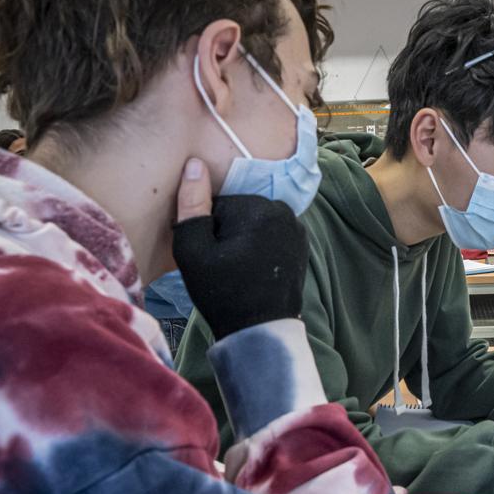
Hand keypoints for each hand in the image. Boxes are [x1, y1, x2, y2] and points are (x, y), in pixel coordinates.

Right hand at [172, 158, 308, 339]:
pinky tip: (254, 269)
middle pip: (238, 212)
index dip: (206, 231)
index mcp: (257, 207)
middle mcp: (283, 210)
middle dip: (226, 233)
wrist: (260, 329)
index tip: (208, 256)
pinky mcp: (302, 243)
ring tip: (238, 269)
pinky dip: (260, 246)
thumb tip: (195, 164)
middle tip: (222, 265)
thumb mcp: (193, 250)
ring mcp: (297, 227)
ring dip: (243, 240)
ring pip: (254, 223)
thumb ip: (192, 205)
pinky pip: (271, 234)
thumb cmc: (222, 291)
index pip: (217, 206)